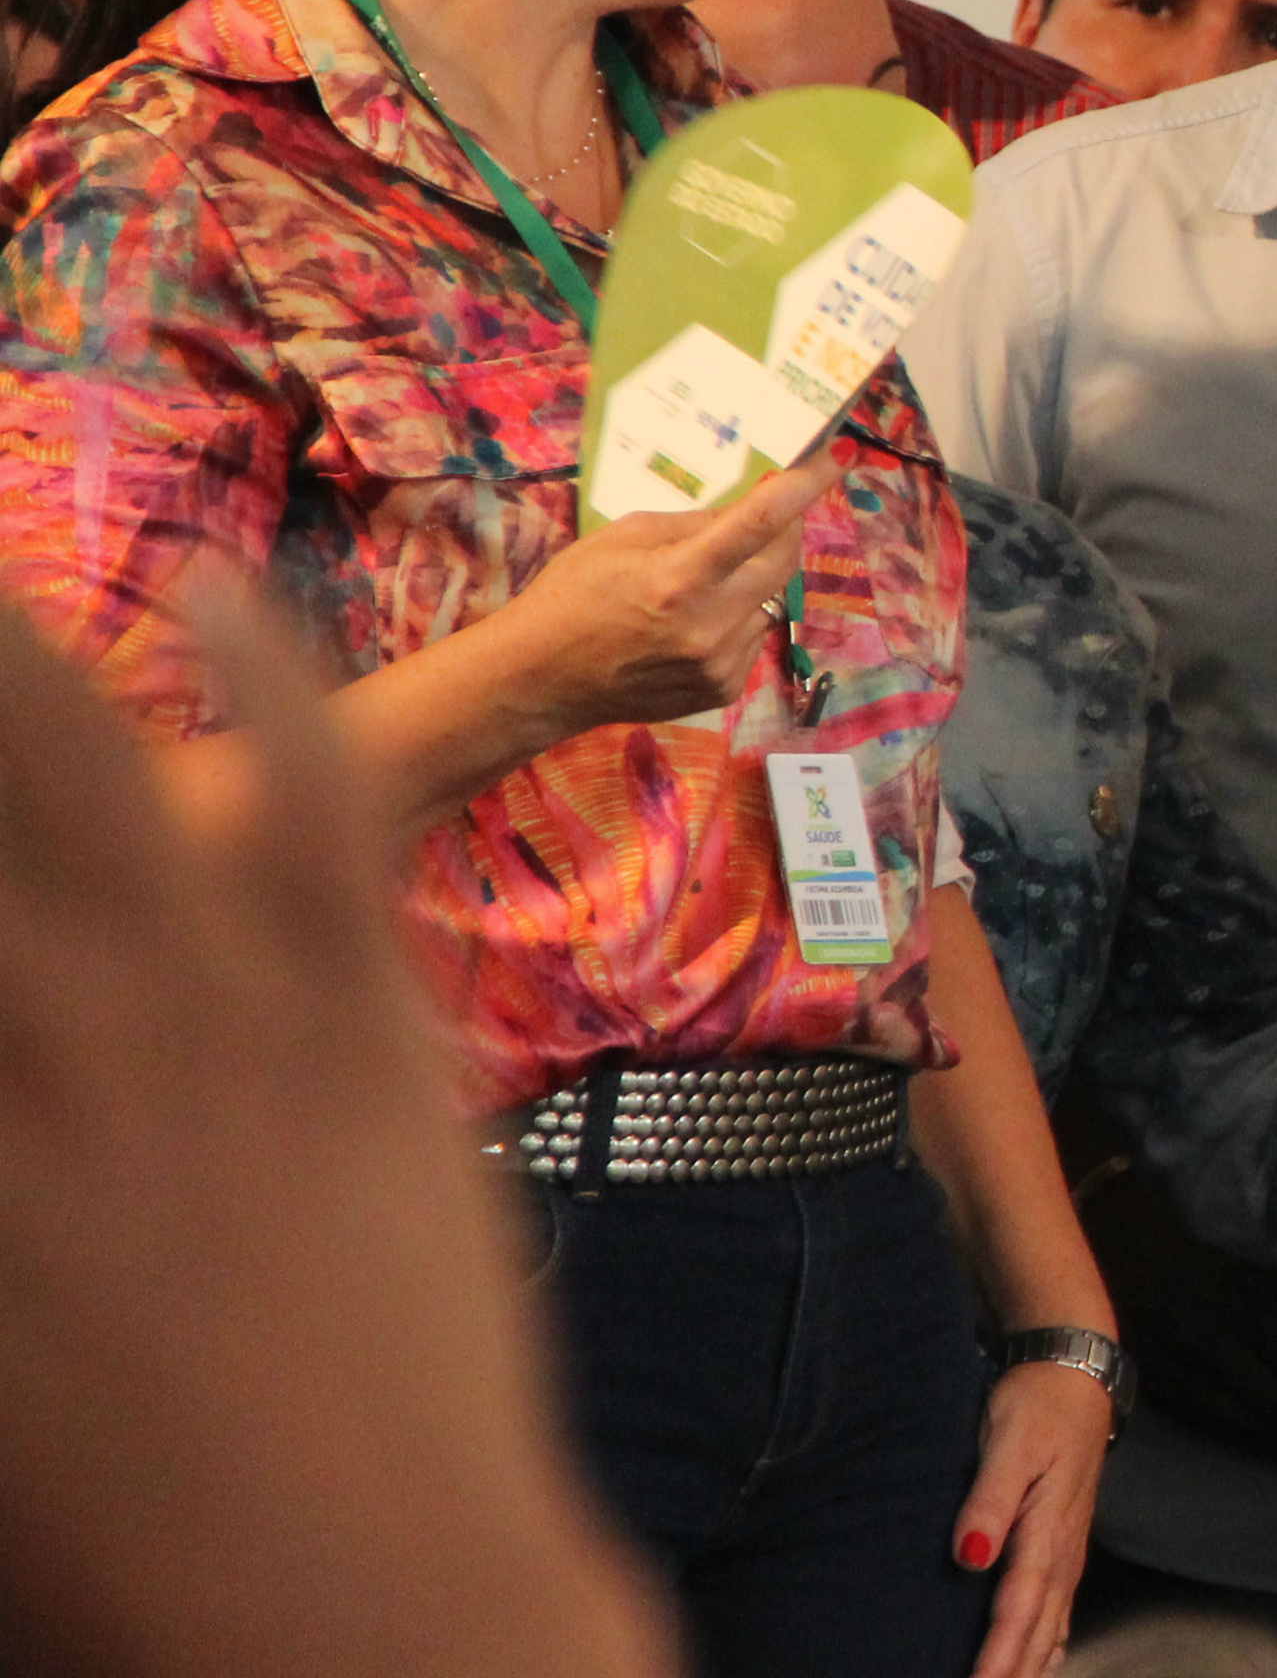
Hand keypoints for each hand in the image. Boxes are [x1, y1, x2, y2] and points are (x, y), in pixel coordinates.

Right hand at [0, 581, 674, 1677]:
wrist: (351, 1611)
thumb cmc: (112, 1553)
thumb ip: (2, 1178)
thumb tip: (9, 1112)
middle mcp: (32, 1049)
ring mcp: (200, 1023)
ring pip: (81, 760)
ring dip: (10, 646)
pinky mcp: (358, 1025)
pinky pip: (320, 802)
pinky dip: (271, 674)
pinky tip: (228, 584)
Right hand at [486, 454, 841, 743]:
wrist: (541, 679)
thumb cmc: (573, 595)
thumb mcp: (624, 537)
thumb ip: (696, 523)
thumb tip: (756, 506)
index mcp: (680, 578)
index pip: (761, 522)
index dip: (806, 486)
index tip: (839, 455)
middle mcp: (709, 624)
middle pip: (783, 560)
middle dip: (786, 528)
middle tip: (773, 511)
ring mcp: (720, 663)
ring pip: (770, 599)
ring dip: (753, 579)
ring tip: (701, 584)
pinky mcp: (723, 690)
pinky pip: (753, 635)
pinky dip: (737, 617)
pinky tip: (692, 624)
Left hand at [955, 1353, 1109, 1677]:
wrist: (1075, 1378)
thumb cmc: (1037, 1406)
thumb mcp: (1009, 1442)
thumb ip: (989, 1500)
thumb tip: (969, 1556)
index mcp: (1047, 1531)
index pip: (1018, 1611)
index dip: (996, 1659)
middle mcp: (1063, 1552)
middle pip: (1037, 1632)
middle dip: (1013, 1674)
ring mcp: (1068, 1552)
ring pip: (1051, 1627)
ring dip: (1030, 1666)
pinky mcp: (1065, 1545)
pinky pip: (1059, 1610)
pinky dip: (1048, 1643)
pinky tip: (1045, 1660)